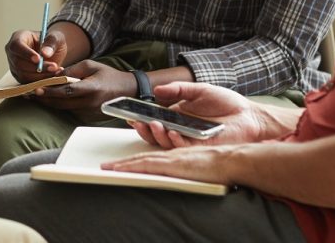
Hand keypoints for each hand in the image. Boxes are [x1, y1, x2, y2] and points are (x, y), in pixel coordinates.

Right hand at [5, 27, 68, 81]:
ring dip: (40, 77)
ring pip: (23, 75)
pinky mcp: (20, 77)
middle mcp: (13, 52)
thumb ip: (51, 42)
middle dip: (36, 68)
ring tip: (56, 72)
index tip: (38, 59)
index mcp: (18, 37)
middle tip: (54, 67)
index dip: (26, 53)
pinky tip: (53, 77)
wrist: (52, 53)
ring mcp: (15, 66)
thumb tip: (45, 53)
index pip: (16, 46)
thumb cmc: (52, 42)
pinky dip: (41, 83)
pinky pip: (28, 84)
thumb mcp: (55, 37)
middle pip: (18, 63)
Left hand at [33, 60, 136, 111]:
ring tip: (34, 96)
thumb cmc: (108, 75)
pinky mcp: (90, 118)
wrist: (127, 91)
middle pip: (62, 103)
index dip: (51, 91)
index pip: (67, 91)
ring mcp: (90, 113)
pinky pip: (71, 111)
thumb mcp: (91, 65)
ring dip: (50, 103)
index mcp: (91, 88)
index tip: (37, 88)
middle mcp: (90, 103)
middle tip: (29, 93)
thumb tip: (55, 73)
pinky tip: (49, 100)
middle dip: (44, 98)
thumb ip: (73, 69)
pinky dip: (60, 105)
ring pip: (64, 108)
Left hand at [102, 142, 239, 185]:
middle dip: (122, 163)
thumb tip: (181, 178)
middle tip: (105, 166)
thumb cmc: (219, 166)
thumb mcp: (198, 168)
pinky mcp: (173, 164)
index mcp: (175, 157)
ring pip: (141, 161)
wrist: (229, 160)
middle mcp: (170, 155)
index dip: (133, 161)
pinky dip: (134, 167)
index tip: (120, 165)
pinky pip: (149, 165)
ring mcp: (170, 159)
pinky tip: (124, 169)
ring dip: (123, 165)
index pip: (149, 158)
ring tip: (108, 168)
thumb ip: (187, 170)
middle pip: (141, 158)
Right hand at [130, 81, 262, 149]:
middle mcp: (182, 129)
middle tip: (136, 122)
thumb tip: (158, 90)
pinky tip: (172, 132)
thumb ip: (178, 89)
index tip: (128, 114)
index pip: (155, 119)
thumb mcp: (198, 90)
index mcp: (178, 116)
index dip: (141, 118)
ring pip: (167, 144)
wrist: (249, 115)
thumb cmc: (226, 102)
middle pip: (156, 134)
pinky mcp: (202, 148)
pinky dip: (175, 141)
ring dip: (157, 135)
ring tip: (153, 124)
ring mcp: (191, 139)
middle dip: (143, 130)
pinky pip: (184, 148)